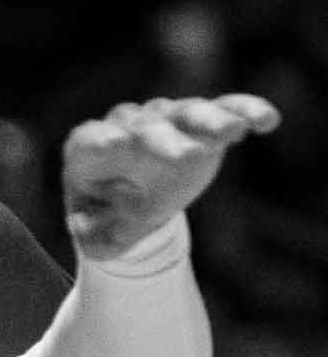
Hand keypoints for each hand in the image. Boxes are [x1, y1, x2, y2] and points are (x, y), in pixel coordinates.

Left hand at [62, 93, 278, 257]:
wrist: (135, 199)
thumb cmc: (108, 213)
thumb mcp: (99, 233)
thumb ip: (98, 239)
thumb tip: (101, 247)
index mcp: (91, 150)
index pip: (92, 141)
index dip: (101, 142)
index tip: (114, 143)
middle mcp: (129, 127)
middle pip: (147, 128)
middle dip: (165, 140)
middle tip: (185, 155)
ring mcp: (167, 120)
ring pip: (188, 113)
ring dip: (210, 120)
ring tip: (232, 130)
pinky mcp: (203, 122)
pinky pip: (226, 109)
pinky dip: (245, 111)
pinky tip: (266, 120)